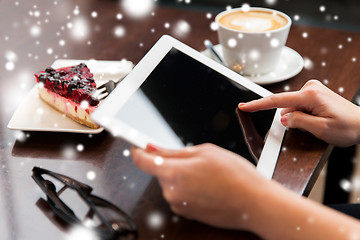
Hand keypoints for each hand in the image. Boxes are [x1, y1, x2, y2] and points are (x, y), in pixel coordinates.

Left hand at [131, 143, 270, 229]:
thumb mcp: (205, 152)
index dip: (138, 150)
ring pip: (171, 182)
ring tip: (207, 174)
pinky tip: (208, 185)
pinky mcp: (187, 213)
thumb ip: (174, 152)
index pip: (142, 161)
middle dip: (172, 162)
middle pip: (159, 171)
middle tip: (196, 160)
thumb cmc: (235, 176)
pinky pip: (180, 194)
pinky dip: (189, 187)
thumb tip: (152, 148)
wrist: (254, 203)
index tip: (138, 145)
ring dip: (183, 175)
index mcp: (173, 174)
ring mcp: (179, 205)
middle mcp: (171, 192)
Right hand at [239, 80, 359, 146]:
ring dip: (298, 118)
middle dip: (291, 119)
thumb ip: (298, 122)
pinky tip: (317, 119)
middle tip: (310, 128)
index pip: (277, 101)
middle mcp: (310, 88)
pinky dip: (302, 115)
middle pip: (285, 106)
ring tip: (318, 124)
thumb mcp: (320, 130)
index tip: (244, 106)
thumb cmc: (348, 127)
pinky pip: (298, 106)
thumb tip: (283, 118)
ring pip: (292, 107)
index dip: (258, 105)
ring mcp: (312, 89)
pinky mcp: (314, 93)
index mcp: (310, 95)